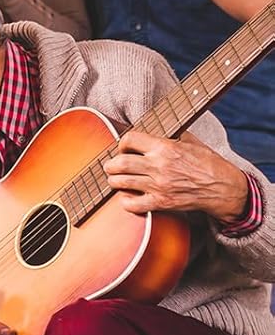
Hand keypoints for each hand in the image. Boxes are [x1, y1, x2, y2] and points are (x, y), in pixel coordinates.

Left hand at [103, 130, 250, 222]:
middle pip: (118, 162)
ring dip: (114, 181)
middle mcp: (159, 166)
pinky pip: (131, 204)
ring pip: (120, 182)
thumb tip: (154, 130)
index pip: (130, 139)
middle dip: (111, 164)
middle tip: (113, 166)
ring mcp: (158, 185)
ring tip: (116, 179)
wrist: (224, 188)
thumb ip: (170, 136)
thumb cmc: (209, 163)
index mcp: (165, 148)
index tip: (124, 148)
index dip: (123, 143)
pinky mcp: (161, 202)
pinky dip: (125, 201)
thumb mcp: (192, 142)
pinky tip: (129, 196)